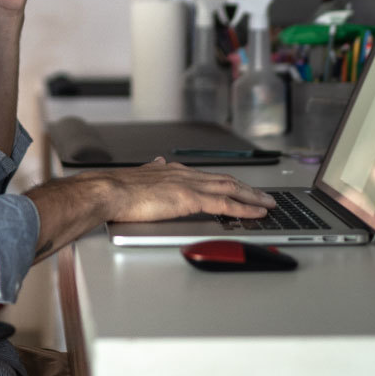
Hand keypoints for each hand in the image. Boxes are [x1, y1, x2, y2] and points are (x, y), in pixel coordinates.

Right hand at [99, 158, 274, 222]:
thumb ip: (152, 171)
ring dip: (252, 196)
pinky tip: (256, 212)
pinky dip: (244, 207)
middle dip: (247, 188)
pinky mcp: (189, 199)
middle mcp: (185, 174)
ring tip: (267, 204)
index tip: (239, 186)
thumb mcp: (139, 175)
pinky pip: (225, 204)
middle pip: (225, 179)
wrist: (107, 191)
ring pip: (230, 188)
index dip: (227, 182)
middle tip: (264, 196)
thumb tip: (156, 163)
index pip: (208, 176)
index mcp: (173, 171)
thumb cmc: (116, 190)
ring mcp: (189, 185)